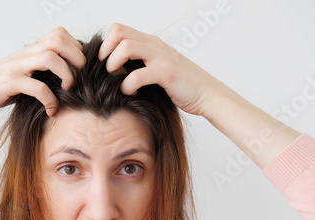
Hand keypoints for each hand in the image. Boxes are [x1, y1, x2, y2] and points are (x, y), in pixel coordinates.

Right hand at [0, 26, 85, 117]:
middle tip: (78, 77)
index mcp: (30, 51)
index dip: (75, 49)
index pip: (60, 34)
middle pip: (58, 39)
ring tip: (68, 89)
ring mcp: (17, 68)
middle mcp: (25, 55)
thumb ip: (42, 71)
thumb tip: (69, 79)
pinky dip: (49, 99)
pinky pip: (37, 87)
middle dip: (76, 58)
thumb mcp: (24, 75)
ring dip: (66, 74)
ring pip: (50, 58)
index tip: (78, 69)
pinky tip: (51, 110)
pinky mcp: (10, 84)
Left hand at [98, 23, 229, 116]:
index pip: (119, 30)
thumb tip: (113, 70)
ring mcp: (161, 58)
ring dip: (114, 65)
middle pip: (118, 32)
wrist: (209, 94)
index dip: (106, 46)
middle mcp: (155, 46)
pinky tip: (130, 93)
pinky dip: (127, 85)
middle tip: (109, 72)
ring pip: (126, 47)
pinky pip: (138, 75)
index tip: (107, 65)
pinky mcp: (167, 73)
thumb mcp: (157, 68)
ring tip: (116, 80)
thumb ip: (140, 64)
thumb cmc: (181, 86)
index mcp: (151, 43)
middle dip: (106, 53)